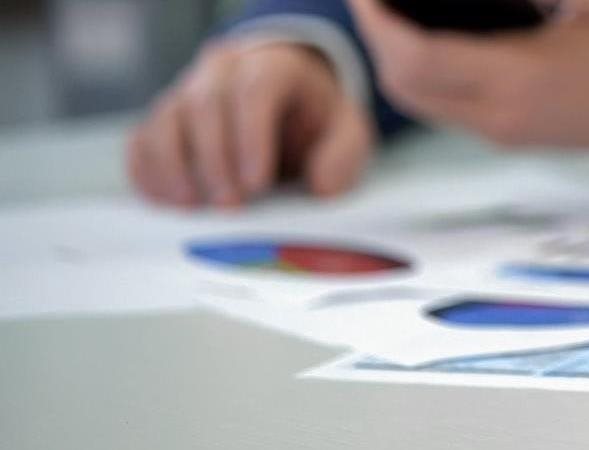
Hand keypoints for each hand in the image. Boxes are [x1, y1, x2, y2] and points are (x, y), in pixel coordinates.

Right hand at [126, 42, 375, 209]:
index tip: (257, 182)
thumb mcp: (346, 131)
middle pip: (203, 105)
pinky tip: (169, 202)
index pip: (254, 91)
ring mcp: (185, 94)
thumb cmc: (313, 120)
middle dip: (215, 159)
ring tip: (194, 206)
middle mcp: (220, 73)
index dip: (251, 137)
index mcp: (270, 67)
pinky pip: (141, 143)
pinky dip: (148, 174)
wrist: (286, 105)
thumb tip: (322, 186)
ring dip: (174, 168)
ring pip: (164, 121)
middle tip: (230, 205)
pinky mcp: (162, 123)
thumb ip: (343, 154)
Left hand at [349, 0, 588, 153]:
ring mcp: (505, 133)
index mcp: (521, 79)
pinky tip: (429, 36)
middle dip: (376, 37)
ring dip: (394, 58)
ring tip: (392, 11)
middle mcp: (503, 116)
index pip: (416, 58)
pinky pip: (443, 109)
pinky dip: (421, 74)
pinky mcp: (510, 136)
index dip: (378, 20)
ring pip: (418, 102)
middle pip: (403, 86)